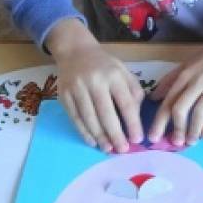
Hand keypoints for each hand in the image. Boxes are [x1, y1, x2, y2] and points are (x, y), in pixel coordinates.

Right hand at [46, 19, 144, 152]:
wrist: (75, 52)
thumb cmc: (105, 66)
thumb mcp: (124, 72)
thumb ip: (133, 92)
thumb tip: (136, 118)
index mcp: (114, 75)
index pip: (126, 103)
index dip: (132, 123)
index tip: (138, 139)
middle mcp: (95, 81)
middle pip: (106, 114)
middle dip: (116, 135)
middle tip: (123, 150)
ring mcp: (77, 88)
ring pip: (89, 118)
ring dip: (100, 137)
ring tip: (109, 149)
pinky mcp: (64, 96)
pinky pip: (75, 118)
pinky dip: (84, 132)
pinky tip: (93, 141)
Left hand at [148, 11, 202, 145]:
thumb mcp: (188, 64)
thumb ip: (170, 81)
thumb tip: (153, 98)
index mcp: (185, 75)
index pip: (168, 101)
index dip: (160, 122)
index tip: (154, 138)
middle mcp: (198, 81)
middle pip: (181, 108)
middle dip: (176, 129)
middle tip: (175, 143)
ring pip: (200, 113)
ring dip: (193, 131)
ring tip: (190, 142)